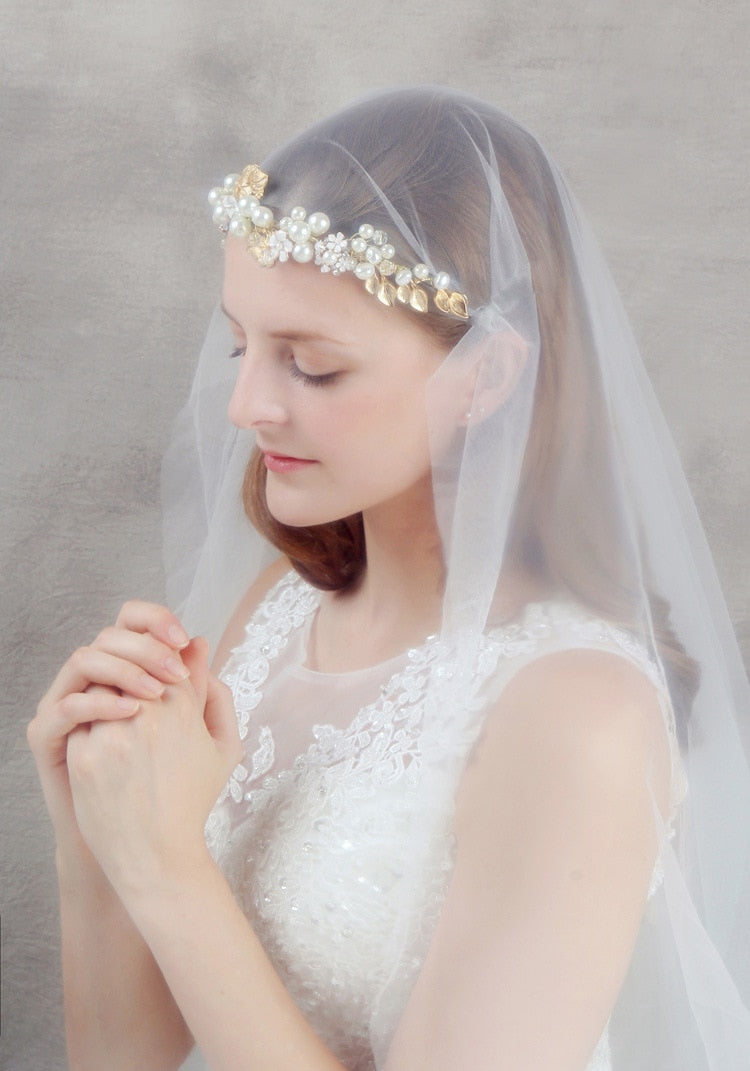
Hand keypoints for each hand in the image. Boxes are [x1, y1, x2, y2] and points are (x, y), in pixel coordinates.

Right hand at [28, 601, 193, 855]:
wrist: (135, 841)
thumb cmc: (167, 785)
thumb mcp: (199, 734)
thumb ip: (200, 688)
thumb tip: (200, 642)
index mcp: (125, 674)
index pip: (133, 626)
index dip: (159, 622)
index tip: (185, 640)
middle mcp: (94, 684)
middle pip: (109, 636)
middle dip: (146, 646)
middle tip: (176, 671)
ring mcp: (68, 706)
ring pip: (84, 660)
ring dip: (123, 670)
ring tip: (156, 693)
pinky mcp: (48, 736)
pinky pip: (66, 706)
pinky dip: (99, 704)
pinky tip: (132, 713)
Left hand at [65, 636, 241, 900]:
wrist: (157, 855)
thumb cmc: (192, 800)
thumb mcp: (223, 746)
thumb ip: (215, 691)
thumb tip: (196, 645)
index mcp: (183, 706)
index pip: (163, 654)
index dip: (159, 665)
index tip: (159, 685)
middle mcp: (147, 712)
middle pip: (129, 665)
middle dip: (131, 677)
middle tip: (135, 701)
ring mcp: (112, 732)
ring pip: (99, 687)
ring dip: (107, 697)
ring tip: (120, 724)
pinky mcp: (84, 754)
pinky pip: (79, 719)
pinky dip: (89, 725)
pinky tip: (105, 748)